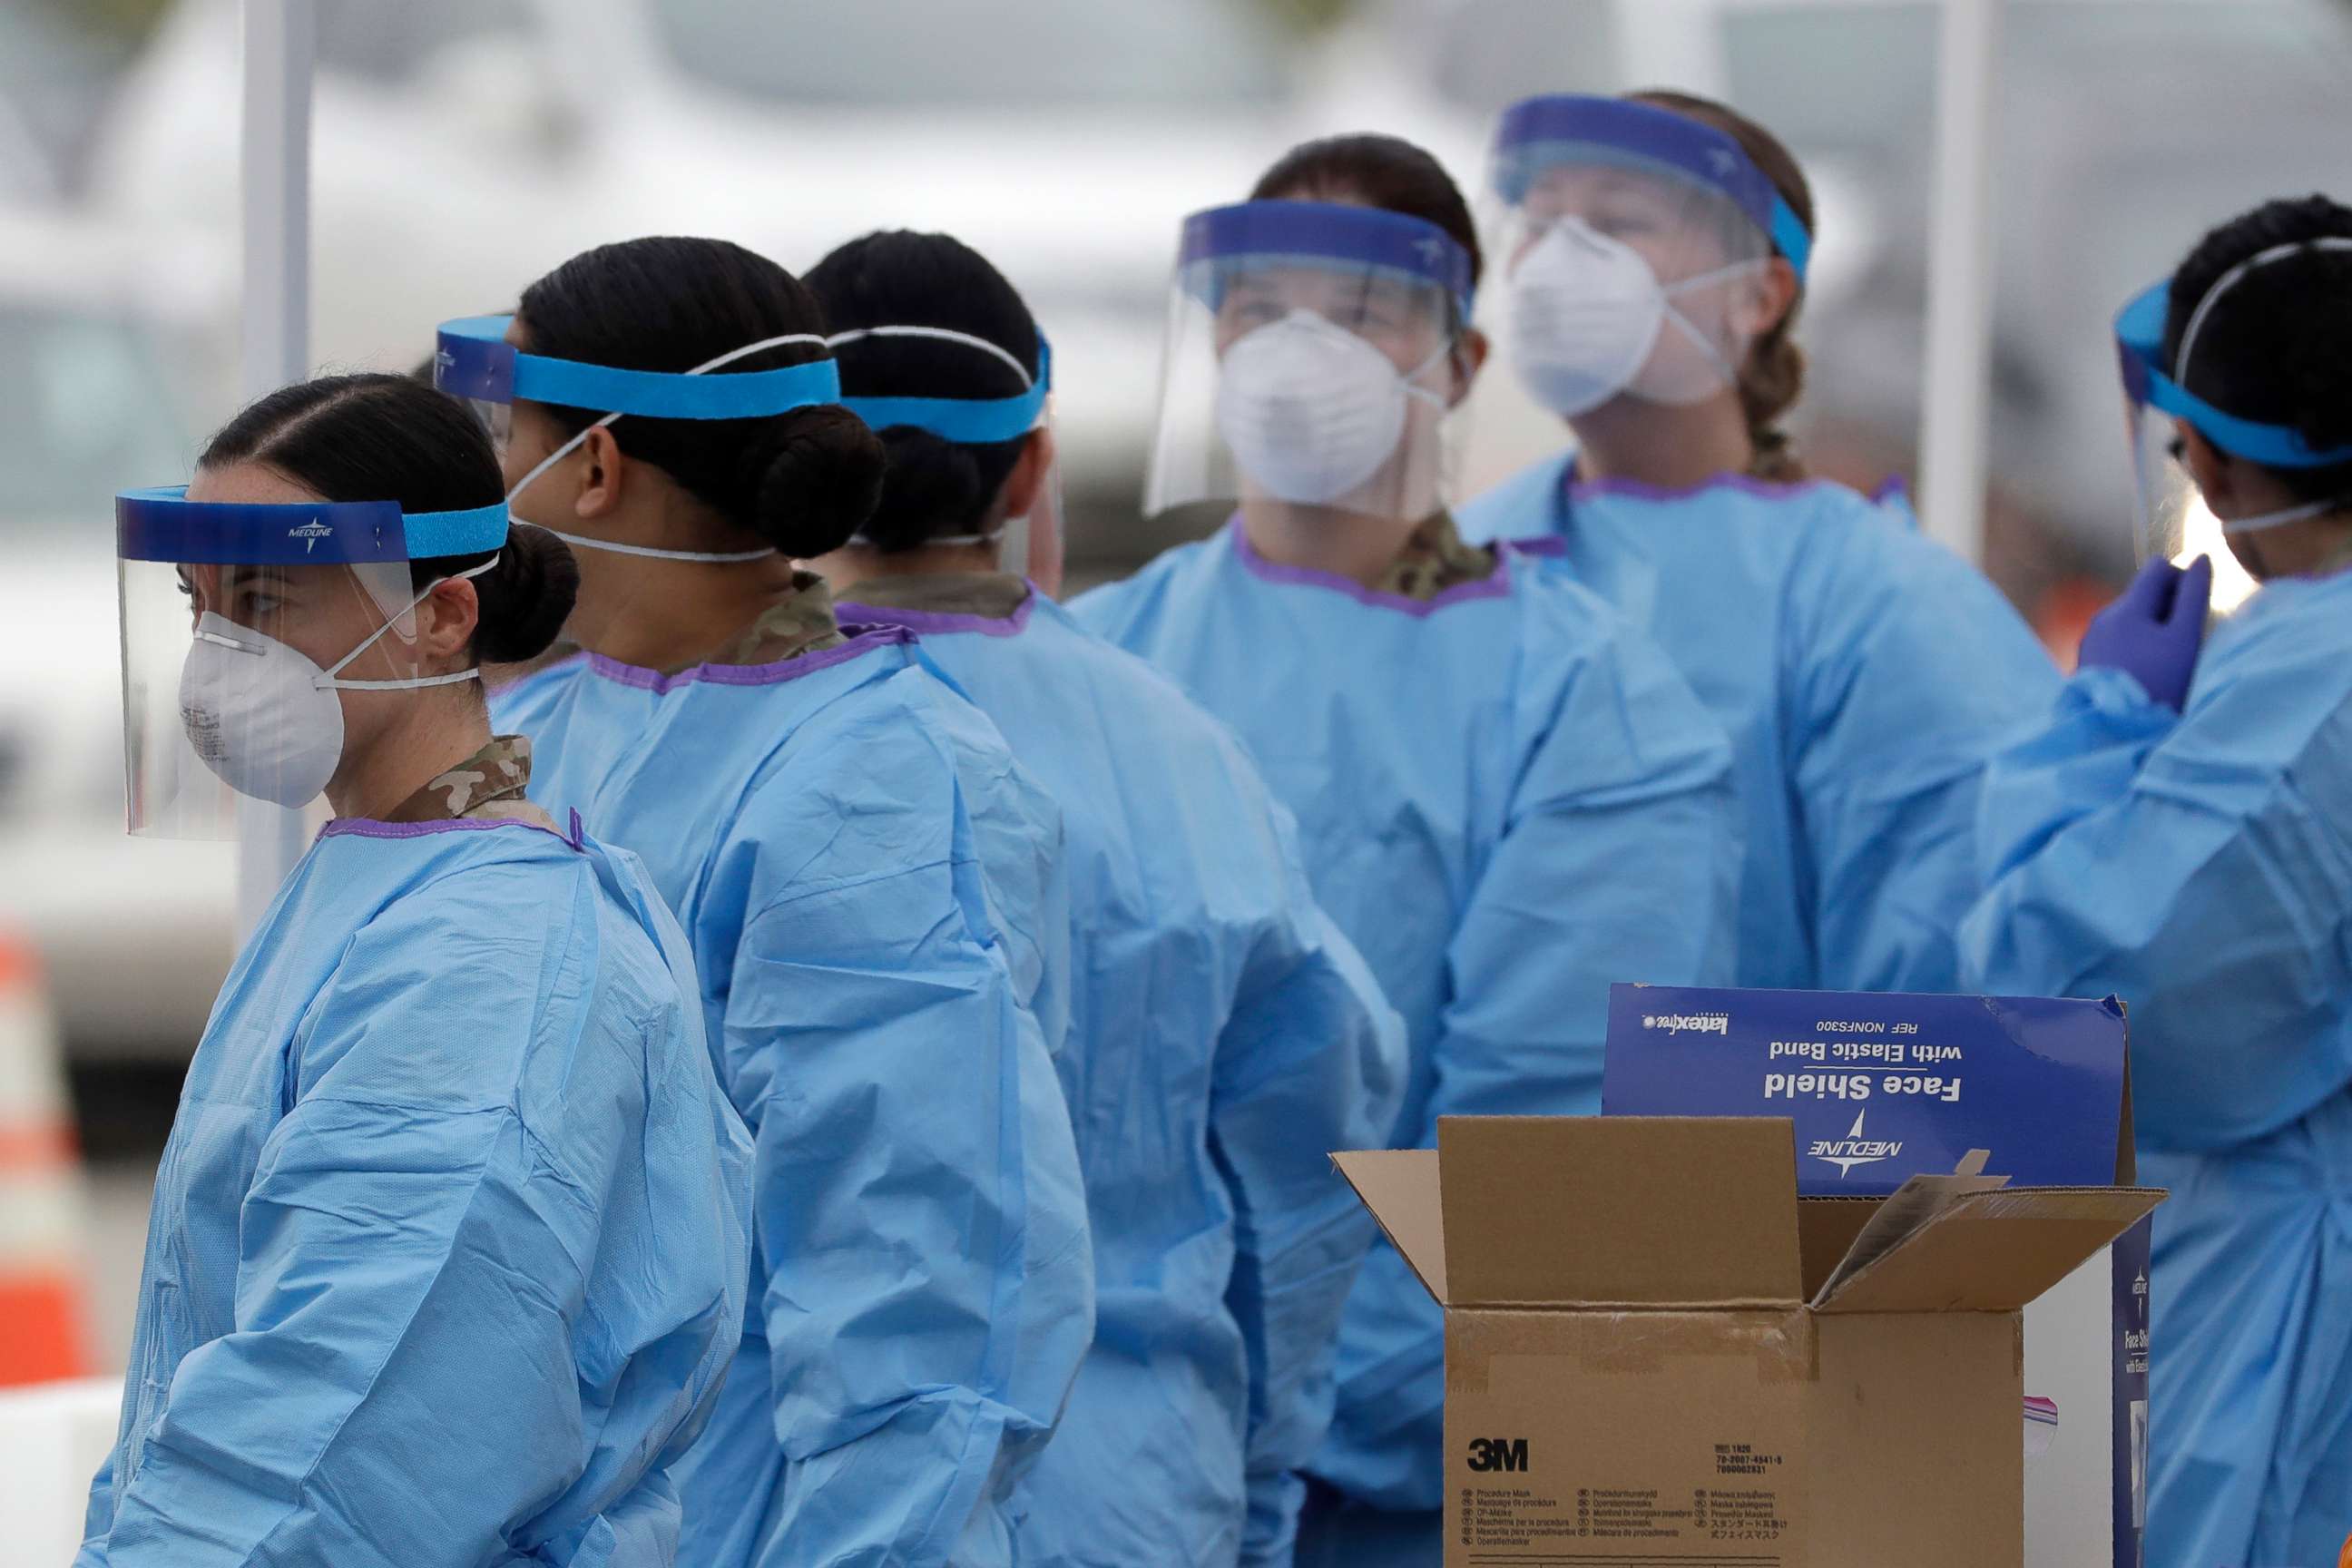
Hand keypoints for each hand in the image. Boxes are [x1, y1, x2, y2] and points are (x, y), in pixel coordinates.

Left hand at [2076, 555, 2213, 711]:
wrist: (2118, 732)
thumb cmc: (2160, 684)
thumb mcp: (2185, 638)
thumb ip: (2193, 595)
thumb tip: (2201, 558)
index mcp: (2125, 607)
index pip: (2157, 568)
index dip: (2182, 579)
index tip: (2194, 611)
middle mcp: (2101, 618)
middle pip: (2142, 592)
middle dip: (2167, 606)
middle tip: (2184, 640)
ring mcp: (2091, 640)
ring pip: (2130, 617)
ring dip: (2153, 627)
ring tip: (2167, 659)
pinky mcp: (2088, 661)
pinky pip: (2117, 639)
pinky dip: (2136, 644)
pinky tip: (2147, 670)